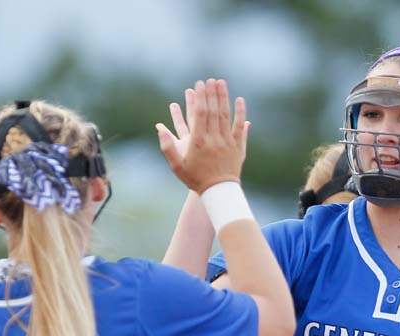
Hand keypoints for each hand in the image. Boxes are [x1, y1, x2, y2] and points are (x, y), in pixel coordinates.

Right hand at [157, 78, 248, 193]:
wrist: (218, 192)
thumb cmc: (195, 179)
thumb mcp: (176, 165)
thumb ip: (167, 147)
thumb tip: (159, 129)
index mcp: (199, 142)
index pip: (200, 114)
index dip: (200, 97)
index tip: (200, 85)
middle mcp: (214, 139)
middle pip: (214, 111)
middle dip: (212, 93)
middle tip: (211, 79)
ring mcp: (227, 142)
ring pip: (226, 116)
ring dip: (224, 98)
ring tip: (222, 83)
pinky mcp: (238, 147)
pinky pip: (240, 127)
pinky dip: (240, 113)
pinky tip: (240, 100)